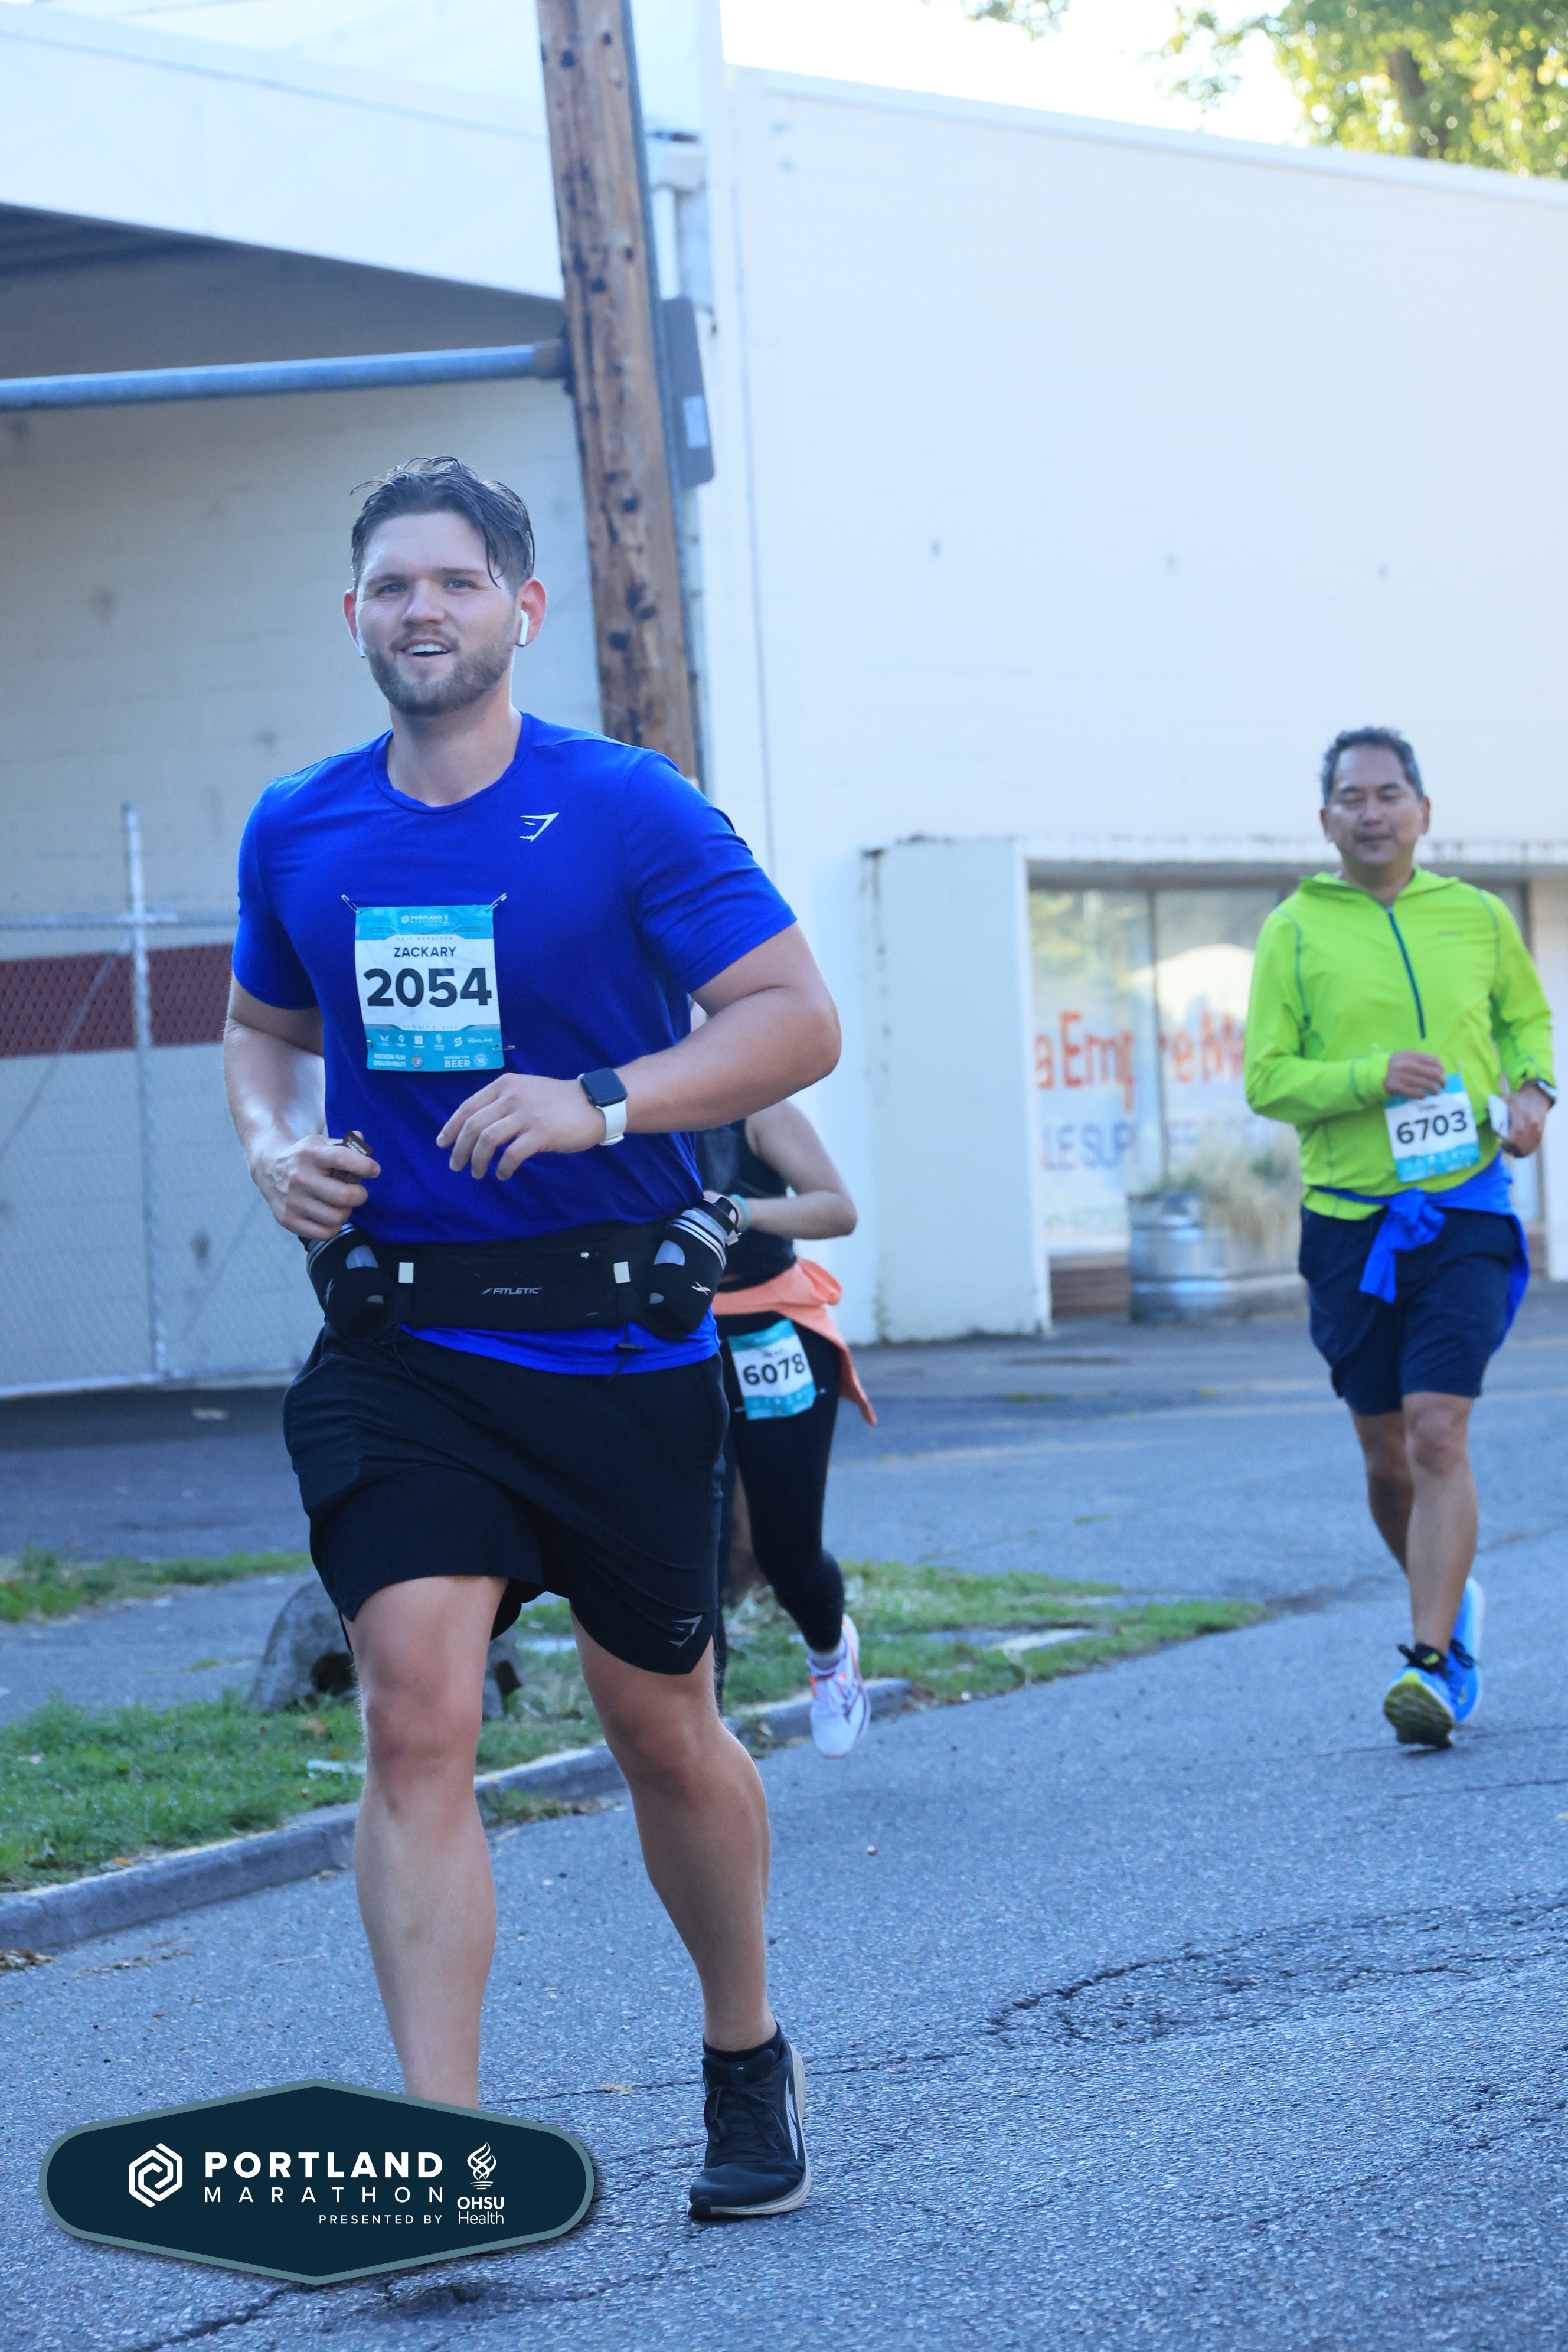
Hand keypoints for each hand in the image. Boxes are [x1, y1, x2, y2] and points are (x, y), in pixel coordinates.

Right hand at [252, 1133, 378, 1238]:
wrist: (268, 1167)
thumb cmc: (303, 1156)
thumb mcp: (319, 1143)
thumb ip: (344, 1145)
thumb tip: (362, 1141)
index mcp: (310, 1155)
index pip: (342, 1159)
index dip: (364, 1166)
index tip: (374, 1170)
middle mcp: (299, 1178)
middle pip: (343, 1196)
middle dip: (360, 1195)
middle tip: (358, 1193)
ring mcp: (293, 1201)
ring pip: (336, 1217)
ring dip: (346, 1212)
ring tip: (342, 1205)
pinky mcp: (288, 1219)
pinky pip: (324, 1233)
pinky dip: (334, 1226)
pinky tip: (331, 1216)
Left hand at [438, 1074, 606, 1178]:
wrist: (594, 1103)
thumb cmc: (559, 1101)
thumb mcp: (526, 1090)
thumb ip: (503, 1102)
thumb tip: (477, 1126)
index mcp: (505, 1085)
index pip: (468, 1107)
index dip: (451, 1127)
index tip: (442, 1143)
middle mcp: (512, 1097)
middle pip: (473, 1125)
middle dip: (460, 1149)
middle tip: (456, 1165)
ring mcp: (526, 1115)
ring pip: (487, 1140)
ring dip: (477, 1161)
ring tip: (477, 1173)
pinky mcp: (541, 1133)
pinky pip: (512, 1154)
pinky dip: (503, 1168)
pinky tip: (503, 1174)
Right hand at [1384, 1052, 1447, 1099]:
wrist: (1376, 1072)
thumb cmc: (1395, 1064)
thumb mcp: (1406, 1056)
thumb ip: (1421, 1059)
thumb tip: (1440, 1068)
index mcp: (1413, 1056)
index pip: (1434, 1061)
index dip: (1441, 1069)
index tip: (1442, 1074)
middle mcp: (1410, 1065)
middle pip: (1434, 1074)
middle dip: (1442, 1081)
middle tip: (1443, 1085)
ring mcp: (1405, 1077)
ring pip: (1428, 1085)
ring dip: (1435, 1090)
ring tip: (1435, 1092)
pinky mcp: (1400, 1088)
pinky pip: (1417, 1094)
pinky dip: (1423, 1096)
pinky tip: (1422, 1096)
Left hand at [1502, 1083, 1549, 1158]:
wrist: (1538, 1098)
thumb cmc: (1519, 1100)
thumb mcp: (1506, 1099)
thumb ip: (1495, 1105)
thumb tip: (1486, 1110)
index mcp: (1522, 1116)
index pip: (1515, 1135)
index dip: (1507, 1143)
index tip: (1501, 1143)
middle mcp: (1532, 1125)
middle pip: (1520, 1145)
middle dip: (1510, 1149)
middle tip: (1504, 1147)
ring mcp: (1538, 1131)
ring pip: (1526, 1149)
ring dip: (1516, 1152)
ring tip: (1510, 1149)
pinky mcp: (1540, 1135)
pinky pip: (1531, 1148)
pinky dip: (1523, 1151)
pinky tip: (1517, 1149)